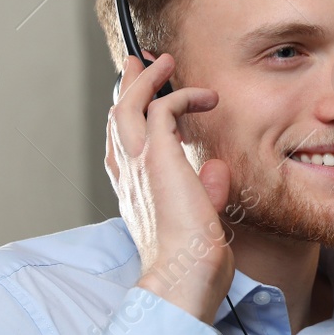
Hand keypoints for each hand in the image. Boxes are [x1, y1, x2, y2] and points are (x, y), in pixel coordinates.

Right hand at [105, 53, 234, 323]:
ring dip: (147, 78)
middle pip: (117, 116)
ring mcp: (137, 163)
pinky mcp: (157, 155)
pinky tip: (205, 97)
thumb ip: (205, 191)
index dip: (129, 119)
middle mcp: (127, 174)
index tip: (144, 102)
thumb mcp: (200, 220)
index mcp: (133, 191)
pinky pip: (162, 107)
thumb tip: (216, 170)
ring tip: (165, 61)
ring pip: (130, 104)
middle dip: (128, 86)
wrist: (184, 272)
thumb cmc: (193, 260)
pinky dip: (183, 95)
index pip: (122, 145)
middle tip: (137, 64)